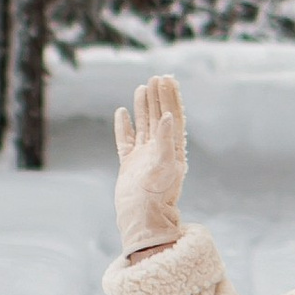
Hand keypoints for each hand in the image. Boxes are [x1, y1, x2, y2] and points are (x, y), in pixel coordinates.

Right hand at [113, 74, 187, 255]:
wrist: (141, 217)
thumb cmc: (157, 195)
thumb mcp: (165, 166)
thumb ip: (166, 140)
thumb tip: (169, 116)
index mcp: (173, 149)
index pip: (173, 116)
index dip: (170, 97)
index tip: (167, 80)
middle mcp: (159, 150)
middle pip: (159, 117)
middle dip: (158, 97)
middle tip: (156, 78)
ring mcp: (143, 157)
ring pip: (143, 125)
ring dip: (143, 107)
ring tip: (141, 88)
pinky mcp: (129, 164)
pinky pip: (126, 140)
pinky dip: (124, 126)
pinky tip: (122, 112)